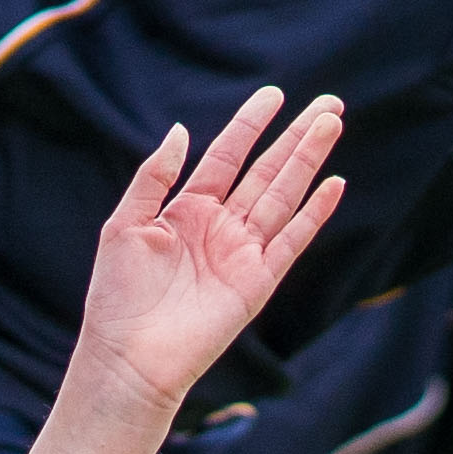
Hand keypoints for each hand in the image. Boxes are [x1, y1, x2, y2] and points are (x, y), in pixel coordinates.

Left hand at [72, 88, 345, 412]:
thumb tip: (182, 131)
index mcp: (186, 211)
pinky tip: (335, 184)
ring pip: (283, 196)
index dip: (249, 125)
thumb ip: (153, 177)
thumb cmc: (118, 297)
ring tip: (332, 124)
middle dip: (296, 136)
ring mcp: (241, 253)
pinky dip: (313, 214)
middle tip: (328, 103)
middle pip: (266, 171)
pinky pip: (292, 241)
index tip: (274, 95)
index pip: (225, 157)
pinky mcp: (258, 282)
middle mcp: (219, 227)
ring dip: (309, 161)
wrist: (128, 358)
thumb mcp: (125, 225)